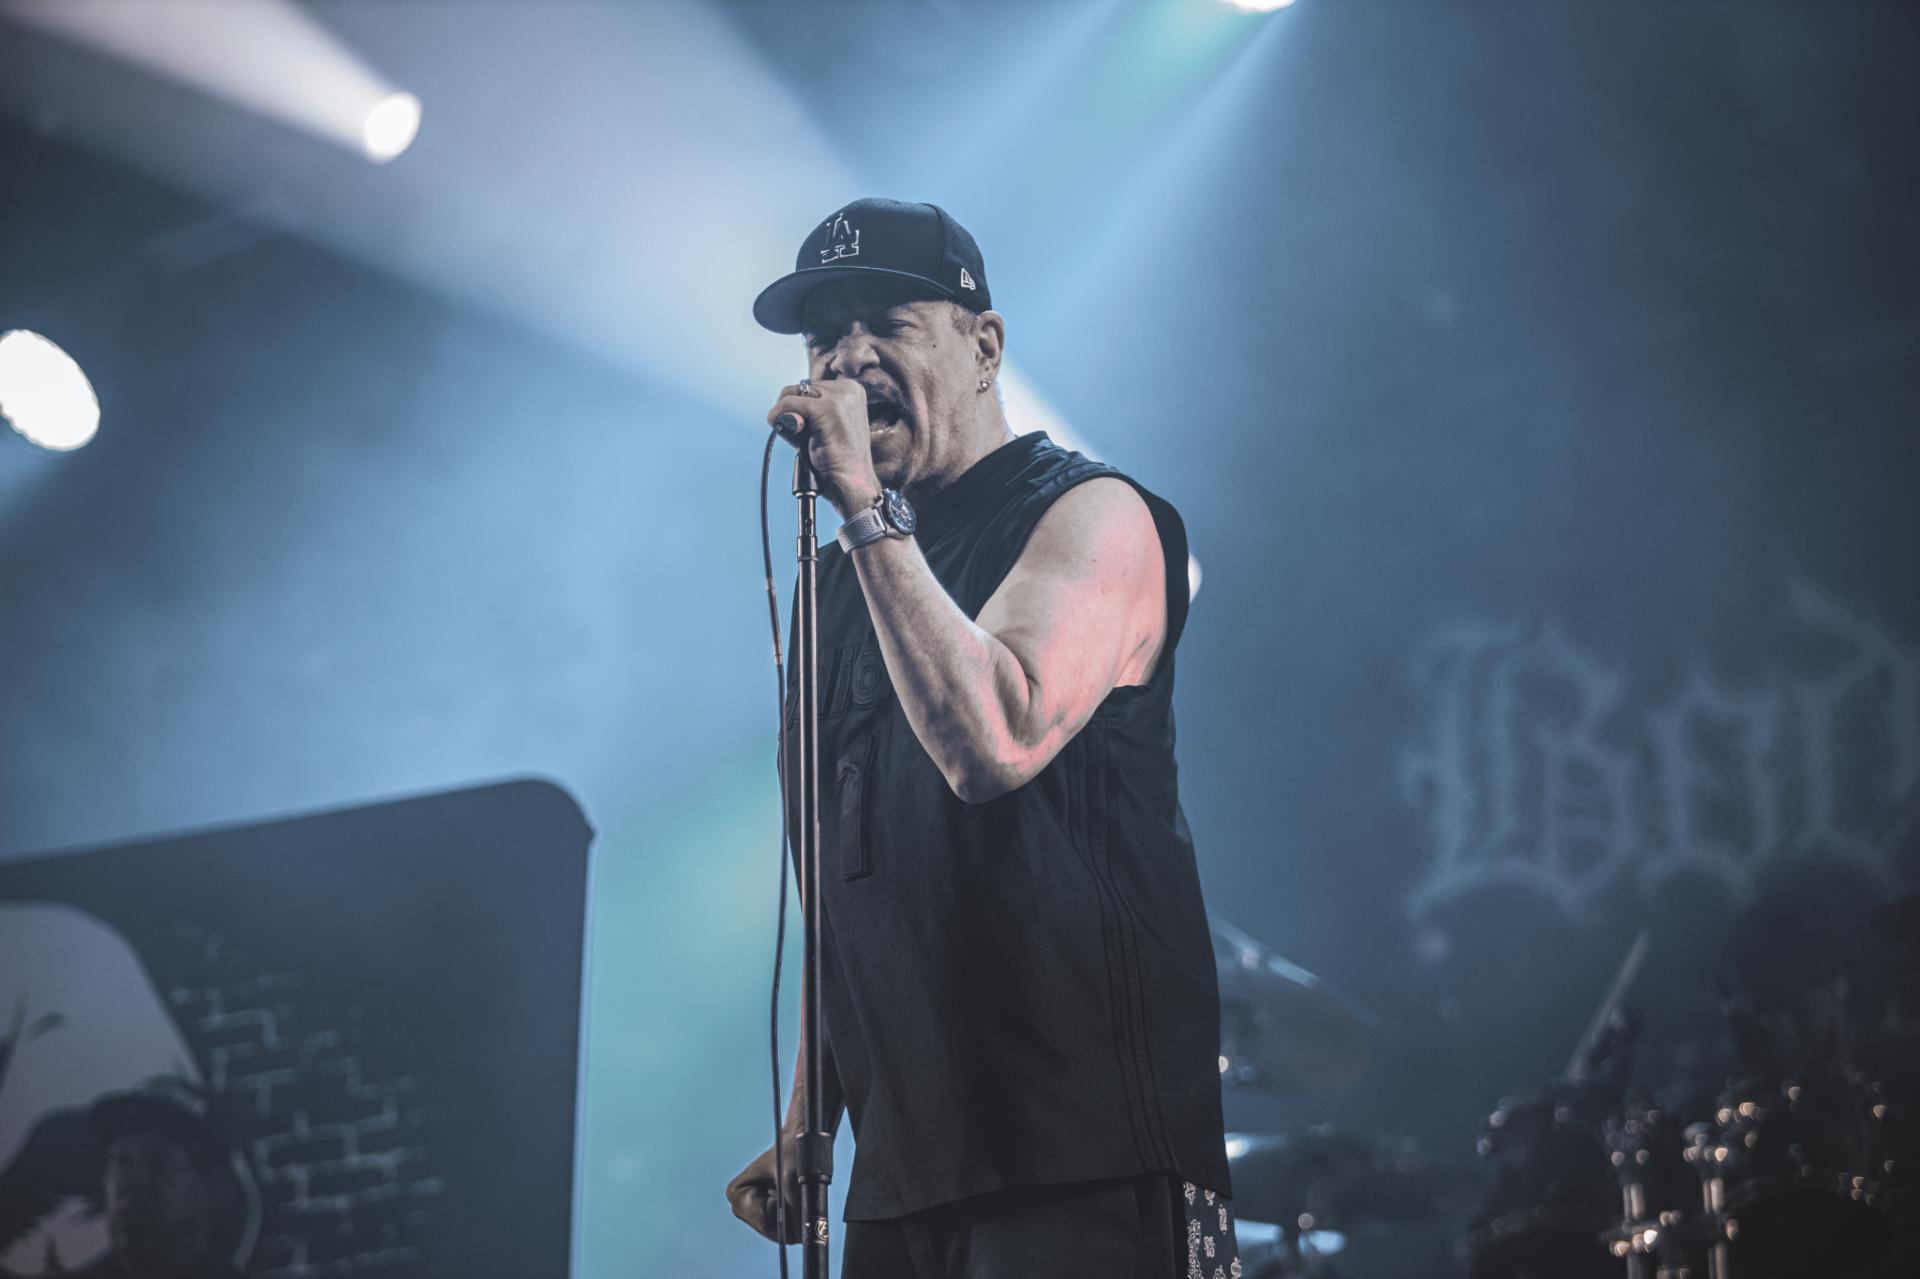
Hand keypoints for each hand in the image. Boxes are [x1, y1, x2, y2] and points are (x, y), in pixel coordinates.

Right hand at [725, 1131, 802, 1243]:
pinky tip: (794, 1197)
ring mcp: (757, 1217)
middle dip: (789, 1214)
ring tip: (792, 1190)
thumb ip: (796, 1209)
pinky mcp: (772, 1220)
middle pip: (773, 1231)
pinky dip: (798, 1216)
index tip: (783, 1184)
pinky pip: (790, 1232)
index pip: (765, 1221)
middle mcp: (743, 1209)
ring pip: (784, 1234)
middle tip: (792, 1188)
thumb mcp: (792, 1179)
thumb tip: (804, 1237)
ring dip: (795, 1214)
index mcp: (737, 1195)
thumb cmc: (791, 1153)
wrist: (799, 1142)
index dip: (782, 1207)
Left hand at [767, 379, 882, 519]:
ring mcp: (839, 397)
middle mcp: (848, 388)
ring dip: (785, 415)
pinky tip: (786, 432)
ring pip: (790, 394)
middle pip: (799, 388)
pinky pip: (788, 404)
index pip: (811, 387)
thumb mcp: (829, 425)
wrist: (852, 482)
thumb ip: (812, 410)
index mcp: (852, 390)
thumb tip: (782, 407)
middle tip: (801, 435)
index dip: (801, 408)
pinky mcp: (826, 408)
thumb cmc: (839, 460)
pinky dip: (779, 417)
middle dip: (792, 411)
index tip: (807, 429)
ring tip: (799, 437)